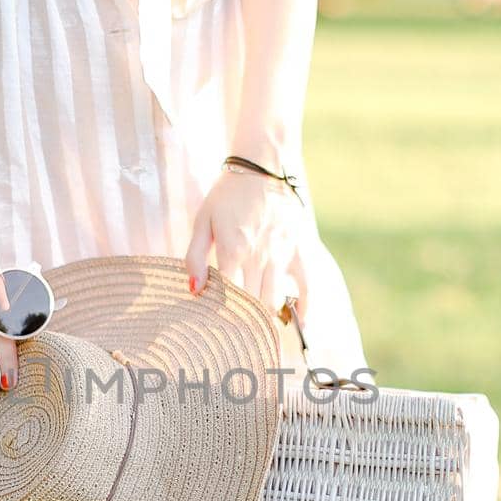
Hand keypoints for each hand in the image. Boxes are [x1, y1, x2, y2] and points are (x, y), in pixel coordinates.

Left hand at [184, 167, 311, 326]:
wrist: (263, 167)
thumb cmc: (228, 195)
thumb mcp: (203, 221)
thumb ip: (195, 257)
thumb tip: (193, 290)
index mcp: (232, 250)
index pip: (225, 296)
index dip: (219, 314)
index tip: (213, 326)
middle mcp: (258, 257)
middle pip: (249, 303)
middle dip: (240, 321)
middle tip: (232, 334)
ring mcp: (282, 255)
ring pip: (273, 300)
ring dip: (264, 318)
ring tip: (255, 328)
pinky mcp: (300, 250)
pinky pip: (307, 285)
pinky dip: (303, 305)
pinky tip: (298, 320)